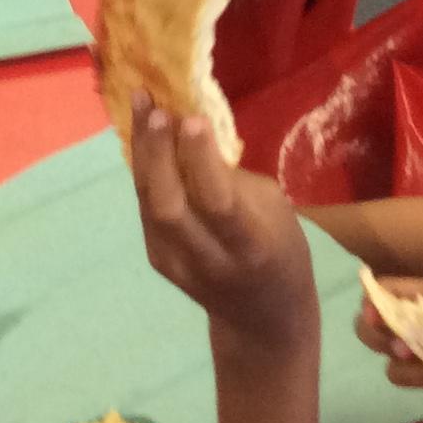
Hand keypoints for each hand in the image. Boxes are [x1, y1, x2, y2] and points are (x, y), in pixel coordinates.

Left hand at [133, 100, 320, 352]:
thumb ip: (233, 179)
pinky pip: (144, 204)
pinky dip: (143, 166)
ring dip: (142, 150)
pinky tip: (142, 131)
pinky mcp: (157, 257)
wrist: (262, 319)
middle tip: (157, 107)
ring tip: (140, 102)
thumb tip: (192, 132)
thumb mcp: (276, 213)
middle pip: (169, 207)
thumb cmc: (281, 251)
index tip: (193, 118)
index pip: (217, 205)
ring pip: (148, 202)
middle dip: (159, 153)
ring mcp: (175, 263)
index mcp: (248, 248)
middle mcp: (206, 259)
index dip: (202, 161)